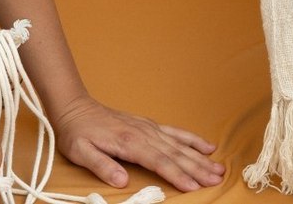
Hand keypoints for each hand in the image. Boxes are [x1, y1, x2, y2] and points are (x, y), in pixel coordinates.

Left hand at [52, 95, 225, 191]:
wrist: (73, 106)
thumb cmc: (76, 131)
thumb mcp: (80, 151)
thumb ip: (101, 165)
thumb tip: (121, 180)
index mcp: (128, 142)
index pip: (158, 161)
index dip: (176, 175)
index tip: (194, 186)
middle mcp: (142, 133)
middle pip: (174, 153)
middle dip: (197, 168)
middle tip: (217, 180)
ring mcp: (147, 127)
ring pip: (179, 144)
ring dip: (200, 157)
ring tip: (219, 169)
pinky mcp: (148, 125)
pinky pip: (174, 132)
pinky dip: (192, 139)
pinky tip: (207, 146)